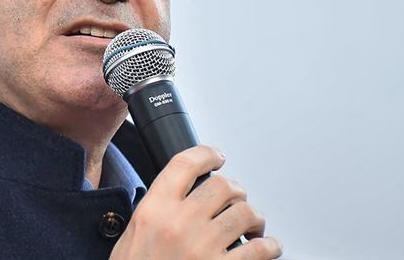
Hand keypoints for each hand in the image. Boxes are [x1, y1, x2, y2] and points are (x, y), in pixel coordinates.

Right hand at [110, 145, 281, 259]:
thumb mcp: (133, 238)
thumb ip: (155, 212)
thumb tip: (180, 194)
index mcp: (153, 212)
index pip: (184, 164)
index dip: (206, 154)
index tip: (216, 158)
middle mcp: (179, 225)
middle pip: (222, 185)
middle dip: (235, 191)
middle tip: (236, 199)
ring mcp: (203, 249)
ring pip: (245, 213)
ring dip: (255, 218)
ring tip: (253, 226)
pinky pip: (261, 249)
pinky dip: (270, 246)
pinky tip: (267, 247)